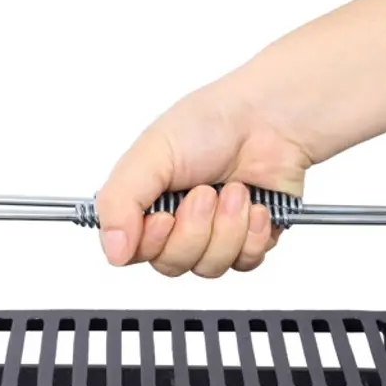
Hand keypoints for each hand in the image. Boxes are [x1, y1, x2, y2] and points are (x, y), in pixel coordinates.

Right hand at [95, 73, 311, 276]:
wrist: (272, 118)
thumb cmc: (213, 122)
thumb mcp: (151, 152)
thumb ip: (119, 202)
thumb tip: (113, 251)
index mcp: (147, 201)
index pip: (135, 252)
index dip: (152, 243)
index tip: (165, 216)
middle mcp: (178, 222)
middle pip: (172, 264)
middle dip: (194, 229)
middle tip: (206, 193)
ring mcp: (215, 233)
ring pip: (209, 267)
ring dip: (227, 227)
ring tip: (236, 191)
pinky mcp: (250, 239)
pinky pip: (245, 262)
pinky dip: (252, 233)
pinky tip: (256, 205)